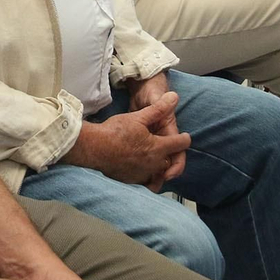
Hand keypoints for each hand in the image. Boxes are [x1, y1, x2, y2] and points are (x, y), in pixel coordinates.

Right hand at [66, 94, 188, 187]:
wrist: (94, 148)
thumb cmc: (115, 132)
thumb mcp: (138, 117)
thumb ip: (158, 108)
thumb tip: (174, 97)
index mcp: (158, 147)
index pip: (180, 144)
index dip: (184, 138)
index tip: (185, 137)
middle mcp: (154, 163)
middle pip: (171, 160)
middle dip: (172, 154)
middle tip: (169, 147)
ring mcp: (143, 174)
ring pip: (160, 173)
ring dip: (162, 168)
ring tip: (158, 162)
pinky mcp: (132, 180)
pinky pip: (147, 182)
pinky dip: (149, 178)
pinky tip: (144, 171)